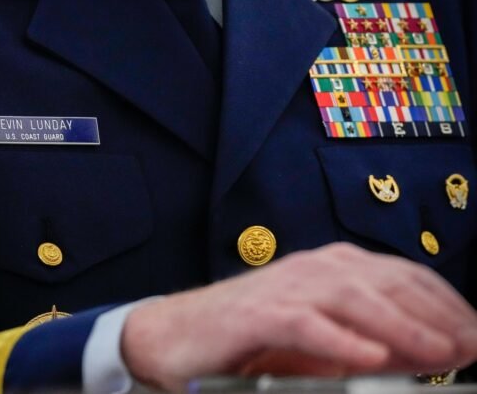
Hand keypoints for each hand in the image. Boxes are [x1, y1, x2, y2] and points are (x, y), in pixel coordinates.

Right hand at [121, 243, 476, 390]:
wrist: (177, 333)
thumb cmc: (252, 336)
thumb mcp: (320, 336)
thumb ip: (370, 338)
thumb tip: (428, 352)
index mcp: (332, 266)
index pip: (402, 276)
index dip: (446, 303)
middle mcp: (313, 268)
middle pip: (386, 284)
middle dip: (437, 316)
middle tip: (474, 346)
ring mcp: (285, 288)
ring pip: (352, 298)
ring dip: (401, 326)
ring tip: (441, 353)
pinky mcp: (256, 314)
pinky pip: (305, 324)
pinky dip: (340, 341)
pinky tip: (371, 359)